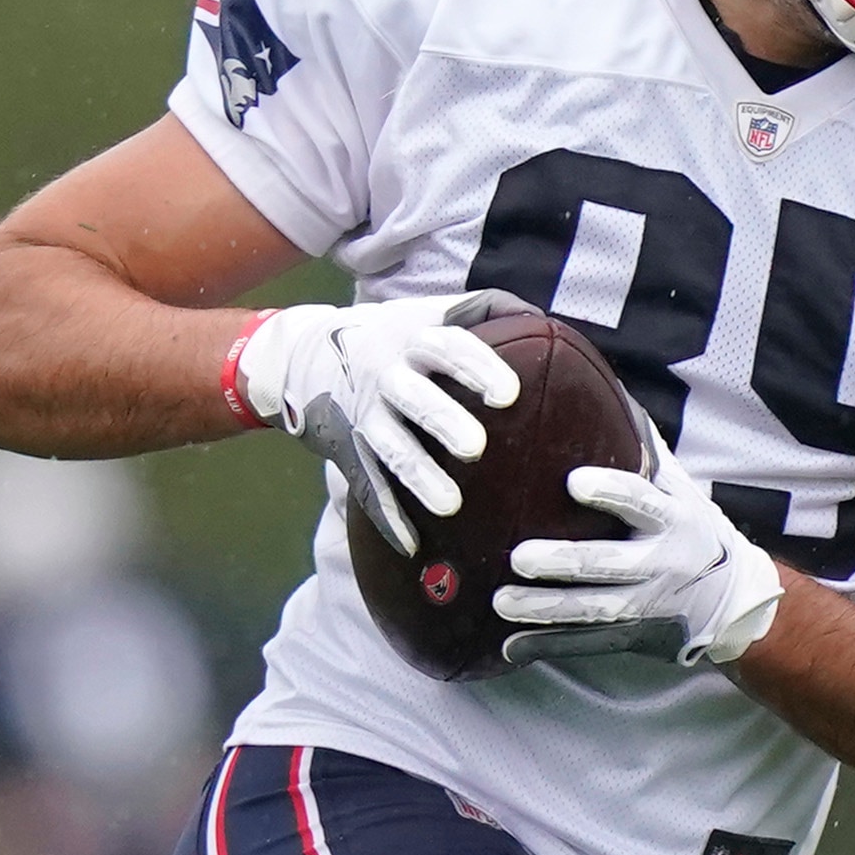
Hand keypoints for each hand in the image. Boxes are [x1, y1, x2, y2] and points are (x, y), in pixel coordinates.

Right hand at [228, 291, 523, 553]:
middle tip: (477, 449)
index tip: (509, 393)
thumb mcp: (429, 311)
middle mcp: (388, 377)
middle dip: (443, 421)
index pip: (449, 348)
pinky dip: (388, 517)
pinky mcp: (351, 453)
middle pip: (415, 398)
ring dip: (419, 477)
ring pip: (392, 449)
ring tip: (452, 505)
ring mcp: (367, 418)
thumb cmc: (394, 336)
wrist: (308, 356)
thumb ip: (487, 310)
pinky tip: (412, 545)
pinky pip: (370, 487)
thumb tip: (546, 322)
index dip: (478, 368)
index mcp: (415, 340)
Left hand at [493, 434, 789, 668]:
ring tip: (501, 601)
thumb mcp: (681, 490)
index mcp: (674, 520)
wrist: (733, 601)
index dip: (611, 492)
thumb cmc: (693, 530)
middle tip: (519, 556)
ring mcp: (646, 605)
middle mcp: (662, 564)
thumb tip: (608, 391)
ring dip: (546, 608)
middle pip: (610, 564)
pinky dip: (549, 644)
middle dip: (564, 563)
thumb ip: (646, 451)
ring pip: (594, 609)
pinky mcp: (631, 636)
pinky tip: (510, 645)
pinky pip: (587, 643)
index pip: (642, 503)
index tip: (573, 481)